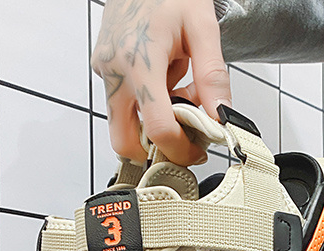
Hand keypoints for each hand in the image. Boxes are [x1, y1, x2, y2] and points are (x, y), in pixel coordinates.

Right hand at [92, 0, 231, 164]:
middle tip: (185, 141)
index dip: (181, 149)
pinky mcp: (103, 69)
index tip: (199, 150)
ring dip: (154, 125)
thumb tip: (221, 116)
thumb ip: (213, 76)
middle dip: (157, 150)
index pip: (157, 128)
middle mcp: (115, 70)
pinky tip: (167, 82)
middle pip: (125, 141)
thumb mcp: (202, 27)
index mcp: (140, 61)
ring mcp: (104, 70)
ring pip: (124, 125)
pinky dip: (148, 106)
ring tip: (181, 98)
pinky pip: (124, 104)